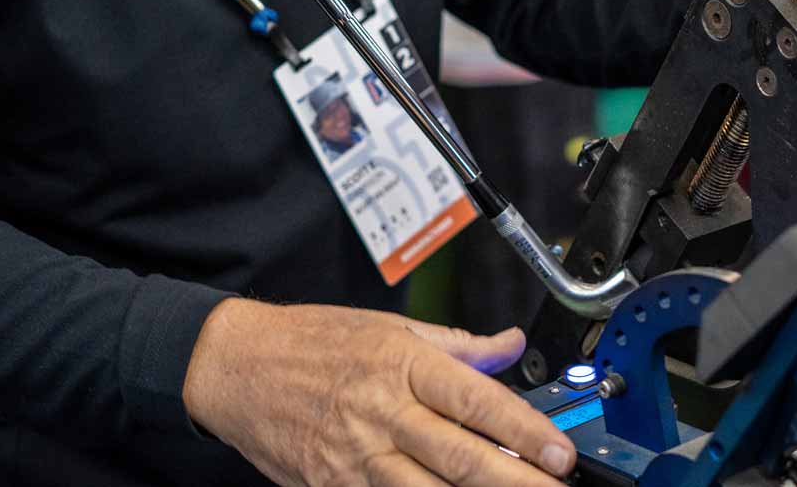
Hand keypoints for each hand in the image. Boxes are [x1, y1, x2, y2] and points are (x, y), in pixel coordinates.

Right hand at [183, 299, 575, 485]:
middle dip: (517, 481)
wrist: (236, 365)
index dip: (525, 430)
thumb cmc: (312, 341)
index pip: (477, 400)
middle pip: (461, 456)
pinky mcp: (332, 485)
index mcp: (402, 363)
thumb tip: (510, 346)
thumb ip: (457, 344)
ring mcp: (355, 456)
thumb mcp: (389, 325)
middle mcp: (382, 411)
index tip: (560, 453)